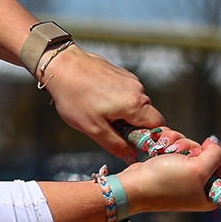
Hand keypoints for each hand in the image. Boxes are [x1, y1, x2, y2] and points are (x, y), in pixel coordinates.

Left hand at [38, 46, 167, 157]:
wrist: (62, 65)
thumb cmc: (75, 97)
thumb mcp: (93, 128)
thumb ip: (116, 145)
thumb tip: (132, 156)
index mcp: (135, 105)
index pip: (158, 126)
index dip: (149, 138)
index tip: (132, 142)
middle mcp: (138, 90)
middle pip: (148, 115)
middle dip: (134, 126)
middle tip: (111, 130)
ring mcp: (130, 79)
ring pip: (137, 104)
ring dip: (125, 114)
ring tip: (100, 113)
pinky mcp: (121, 73)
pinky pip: (128, 93)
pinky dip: (119, 101)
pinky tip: (99, 101)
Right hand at [116, 135, 220, 213]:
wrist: (134, 185)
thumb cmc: (164, 182)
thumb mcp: (197, 169)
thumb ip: (214, 154)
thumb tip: (214, 142)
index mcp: (209, 194)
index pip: (220, 165)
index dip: (208, 155)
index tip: (195, 157)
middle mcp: (198, 187)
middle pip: (204, 154)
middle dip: (189, 148)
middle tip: (177, 154)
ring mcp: (183, 177)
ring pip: (189, 147)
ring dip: (177, 144)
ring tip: (166, 151)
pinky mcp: (170, 169)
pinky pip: (176, 149)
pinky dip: (169, 145)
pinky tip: (160, 149)